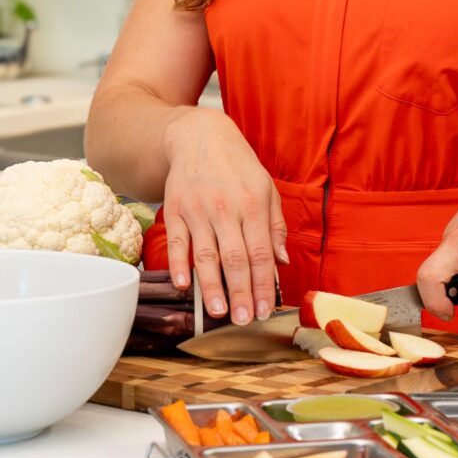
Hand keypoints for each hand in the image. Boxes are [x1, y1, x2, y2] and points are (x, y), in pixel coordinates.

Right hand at [161, 108, 288, 325]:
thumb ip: (275, 226)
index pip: (261, 253)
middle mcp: (226, 208)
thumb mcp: (266, 188)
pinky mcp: (175, 209)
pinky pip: (176, 241)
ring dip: (212, 286)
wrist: (199, 136)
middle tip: (242, 320)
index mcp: (254, 204)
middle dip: (240, 292)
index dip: (263, 284)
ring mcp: (198, 210)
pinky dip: (178, 264)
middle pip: (235, 258)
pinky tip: (184, 285)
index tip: (264, 310)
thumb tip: (282, 263)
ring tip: (218, 312)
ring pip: (205, 255)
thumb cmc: (238, 166)